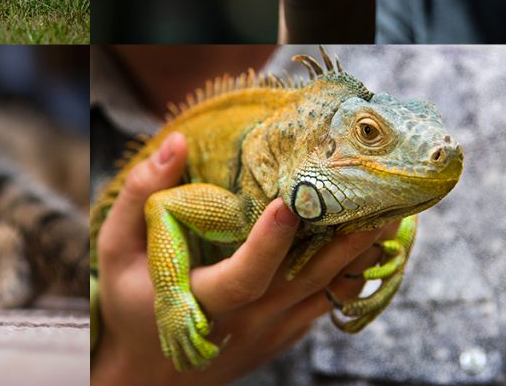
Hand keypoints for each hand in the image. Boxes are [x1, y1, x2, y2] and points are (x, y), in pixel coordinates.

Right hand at [91, 132, 398, 385]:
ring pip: (325, 291)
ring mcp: (272, 331)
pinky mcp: (286, 333)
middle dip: (343, 241)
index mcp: (203, 302)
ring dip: (358, 255)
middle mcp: (246, 321)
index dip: (268, 243)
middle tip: (376, 201)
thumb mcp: (116, 250)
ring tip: (389, 215)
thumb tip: (176, 143)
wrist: (152, 375)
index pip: (245, 276)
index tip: (288, 205)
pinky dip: (352, 273)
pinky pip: (327, 302)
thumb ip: (139, 196)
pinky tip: (372, 244)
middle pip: (305, 281)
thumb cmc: (131, 303)